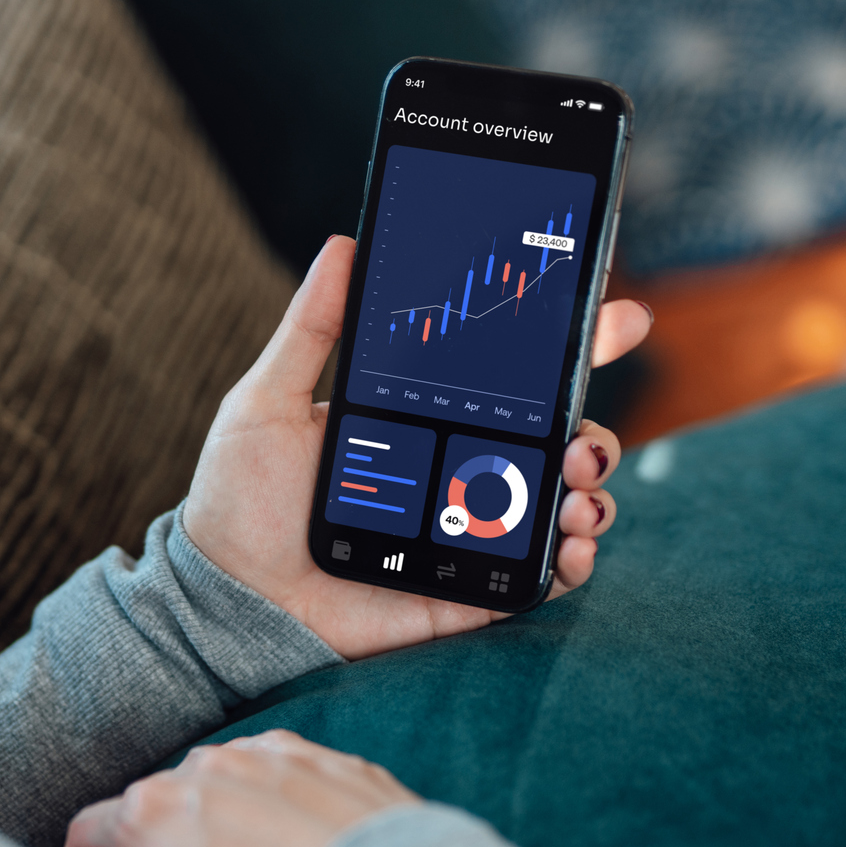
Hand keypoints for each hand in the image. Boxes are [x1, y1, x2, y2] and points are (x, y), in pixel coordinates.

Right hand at [60, 730, 417, 846]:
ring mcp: (272, 754)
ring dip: (226, 820)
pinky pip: (286, 777)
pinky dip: (283, 806)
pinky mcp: (332, 758)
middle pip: (159, 804)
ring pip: (225, 783)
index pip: (89, 835)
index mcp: (151, 818)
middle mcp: (205, 769)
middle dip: (163, 846)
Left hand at [182, 236, 651, 660]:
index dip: (573, 341)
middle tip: (580, 437)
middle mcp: (459, 470)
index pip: (513, 374)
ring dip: (592, 491)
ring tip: (575, 492)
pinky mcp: (467, 590)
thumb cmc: (239, 502)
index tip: (618, 312)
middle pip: (558, 437)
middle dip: (594, 430)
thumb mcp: (266, 402)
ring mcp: (469, 531)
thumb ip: (311, 328)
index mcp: (426, 418)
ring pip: (564, 502)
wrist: (226, 600)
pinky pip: (540, 577)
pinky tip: (570, 546)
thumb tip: (343, 246)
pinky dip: (571, 561)